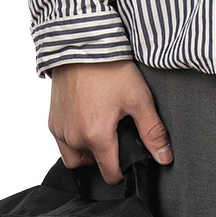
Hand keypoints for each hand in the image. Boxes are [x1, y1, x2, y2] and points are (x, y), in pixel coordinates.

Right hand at [48, 59, 173, 184]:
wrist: (84, 43)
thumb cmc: (110, 68)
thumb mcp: (139, 98)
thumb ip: (152, 132)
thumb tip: (164, 157)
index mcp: (96, 136)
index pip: (110, 173)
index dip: (124, 170)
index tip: (131, 157)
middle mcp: (73, 137)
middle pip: (91, 165)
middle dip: (105, 158)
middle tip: (118, 137)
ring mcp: (60, 129)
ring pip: (73, 157)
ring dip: (87, 152)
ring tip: (102, 130)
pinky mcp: (51, 118)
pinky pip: (61, 141)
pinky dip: (73, 138)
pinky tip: (87, 119)